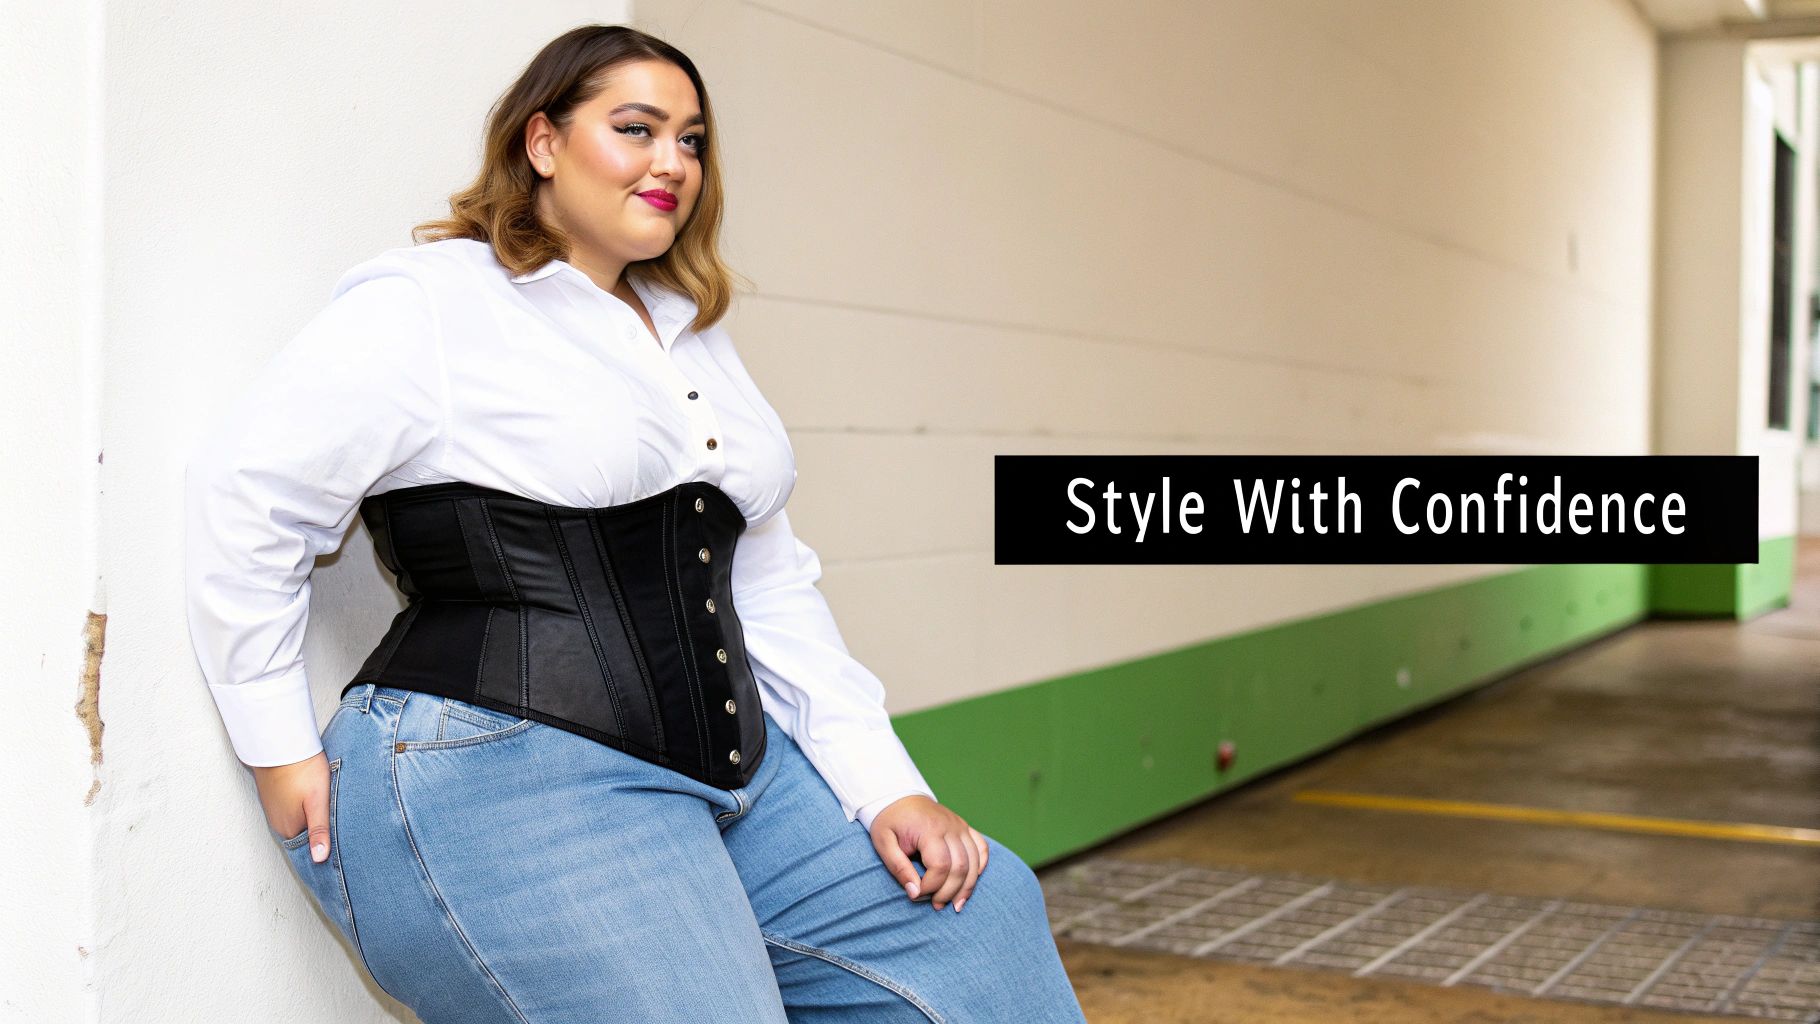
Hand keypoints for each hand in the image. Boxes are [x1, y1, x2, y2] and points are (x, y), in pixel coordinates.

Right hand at [251, 751, 331, 861]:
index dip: (326, 846)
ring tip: (330, 811)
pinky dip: (304, 807)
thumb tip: (319, 859)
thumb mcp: (317, 801)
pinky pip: (292, 809)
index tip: (342, 846)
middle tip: (342, 826)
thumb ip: (319, 830)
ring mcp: (275, 809)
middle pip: (304, 834)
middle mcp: (279, 823)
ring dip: (313, 818)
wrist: (279, 743)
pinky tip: (313, 799)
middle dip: (321, 833)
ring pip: (299, 820)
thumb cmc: (302, 770)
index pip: (310, 847)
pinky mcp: (275, 796)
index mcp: (290, 828)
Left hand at [867, 796, 989, 911]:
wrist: (898, 796)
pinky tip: (971, 881)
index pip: (940, 866)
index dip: (932, 886)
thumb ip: (898, 868)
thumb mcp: (883, 843)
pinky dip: (980, 866)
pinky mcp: (965, 827)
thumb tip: (914, 893)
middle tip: (936, 906)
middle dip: (950, 892)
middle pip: (960, 867)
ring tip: (956, 904)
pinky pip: (981, 848)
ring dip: (967, 887)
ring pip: (974, 862)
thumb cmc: (889, 821)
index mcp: (930, 830)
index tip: (917, 894)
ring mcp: (960, 826)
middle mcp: (951, 827)